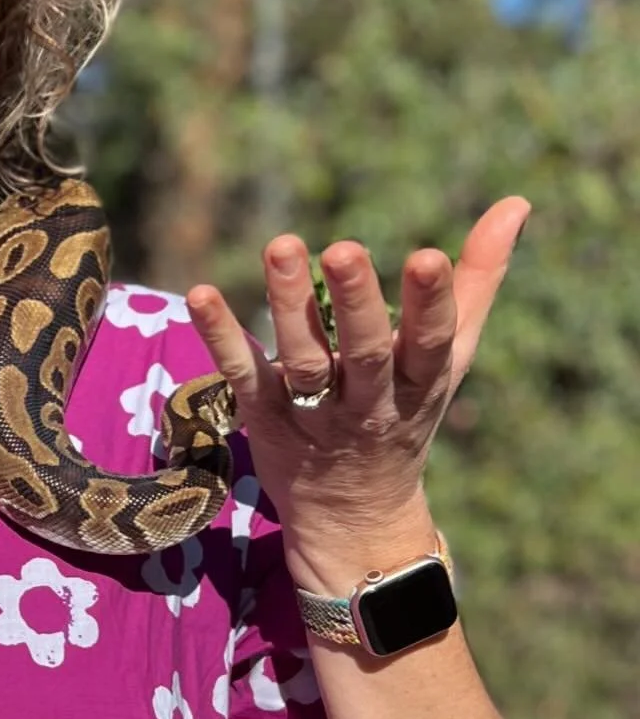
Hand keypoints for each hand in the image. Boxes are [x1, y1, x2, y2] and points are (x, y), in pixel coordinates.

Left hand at [184, 198, 529, 588]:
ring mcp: (314, 414)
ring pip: (304, 363)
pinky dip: (222, 336)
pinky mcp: (265, 418)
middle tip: (343, 250)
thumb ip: (478, 280)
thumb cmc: (406, 413)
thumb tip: (516, 201)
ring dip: (289, 306)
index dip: (432, 303)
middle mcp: (369, 403)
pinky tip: (201, 293)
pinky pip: (243, 375)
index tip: (428, 256)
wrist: (354, 516)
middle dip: (356, 304)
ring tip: (280, 246)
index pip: (430, 343)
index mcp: (421, 384)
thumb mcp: (449, 357)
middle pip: (364, 354)